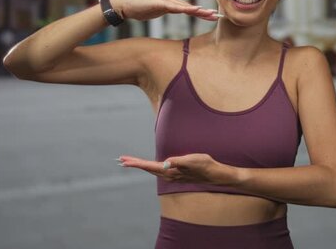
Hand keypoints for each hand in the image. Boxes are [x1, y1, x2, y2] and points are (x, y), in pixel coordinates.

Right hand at [112, 0, 218, 21]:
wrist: (126, 6)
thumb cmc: (141, 9)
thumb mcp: (158, 12)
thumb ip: (168, 12)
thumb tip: (177, 13)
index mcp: (172, 3)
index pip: (191, 9)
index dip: (203, 13)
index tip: (214, 18)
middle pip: (192, 7)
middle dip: (205, 12)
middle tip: (219, 16)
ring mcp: (166, 0)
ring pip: (186, 6)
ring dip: (199, 10)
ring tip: (210, 14)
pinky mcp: (160, 2)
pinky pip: (175, 7)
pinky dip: (186, 8)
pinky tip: (194, 9)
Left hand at [116, 153, 235, 185]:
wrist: (215, 174)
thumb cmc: (204, 165)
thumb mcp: (192, 160)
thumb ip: (178, 161)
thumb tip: (165, 163)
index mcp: (170, 171)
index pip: (149, 166)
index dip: (136, 163)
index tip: (124, 160)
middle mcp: (168, 175)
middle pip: (147, 169)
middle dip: (134, 164)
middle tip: (121, 160)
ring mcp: (172, 175)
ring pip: (152, 170)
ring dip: (141, 166)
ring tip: (130, 162)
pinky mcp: (175, 174)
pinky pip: (158, 170)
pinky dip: (150, 167)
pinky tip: (149, 166)